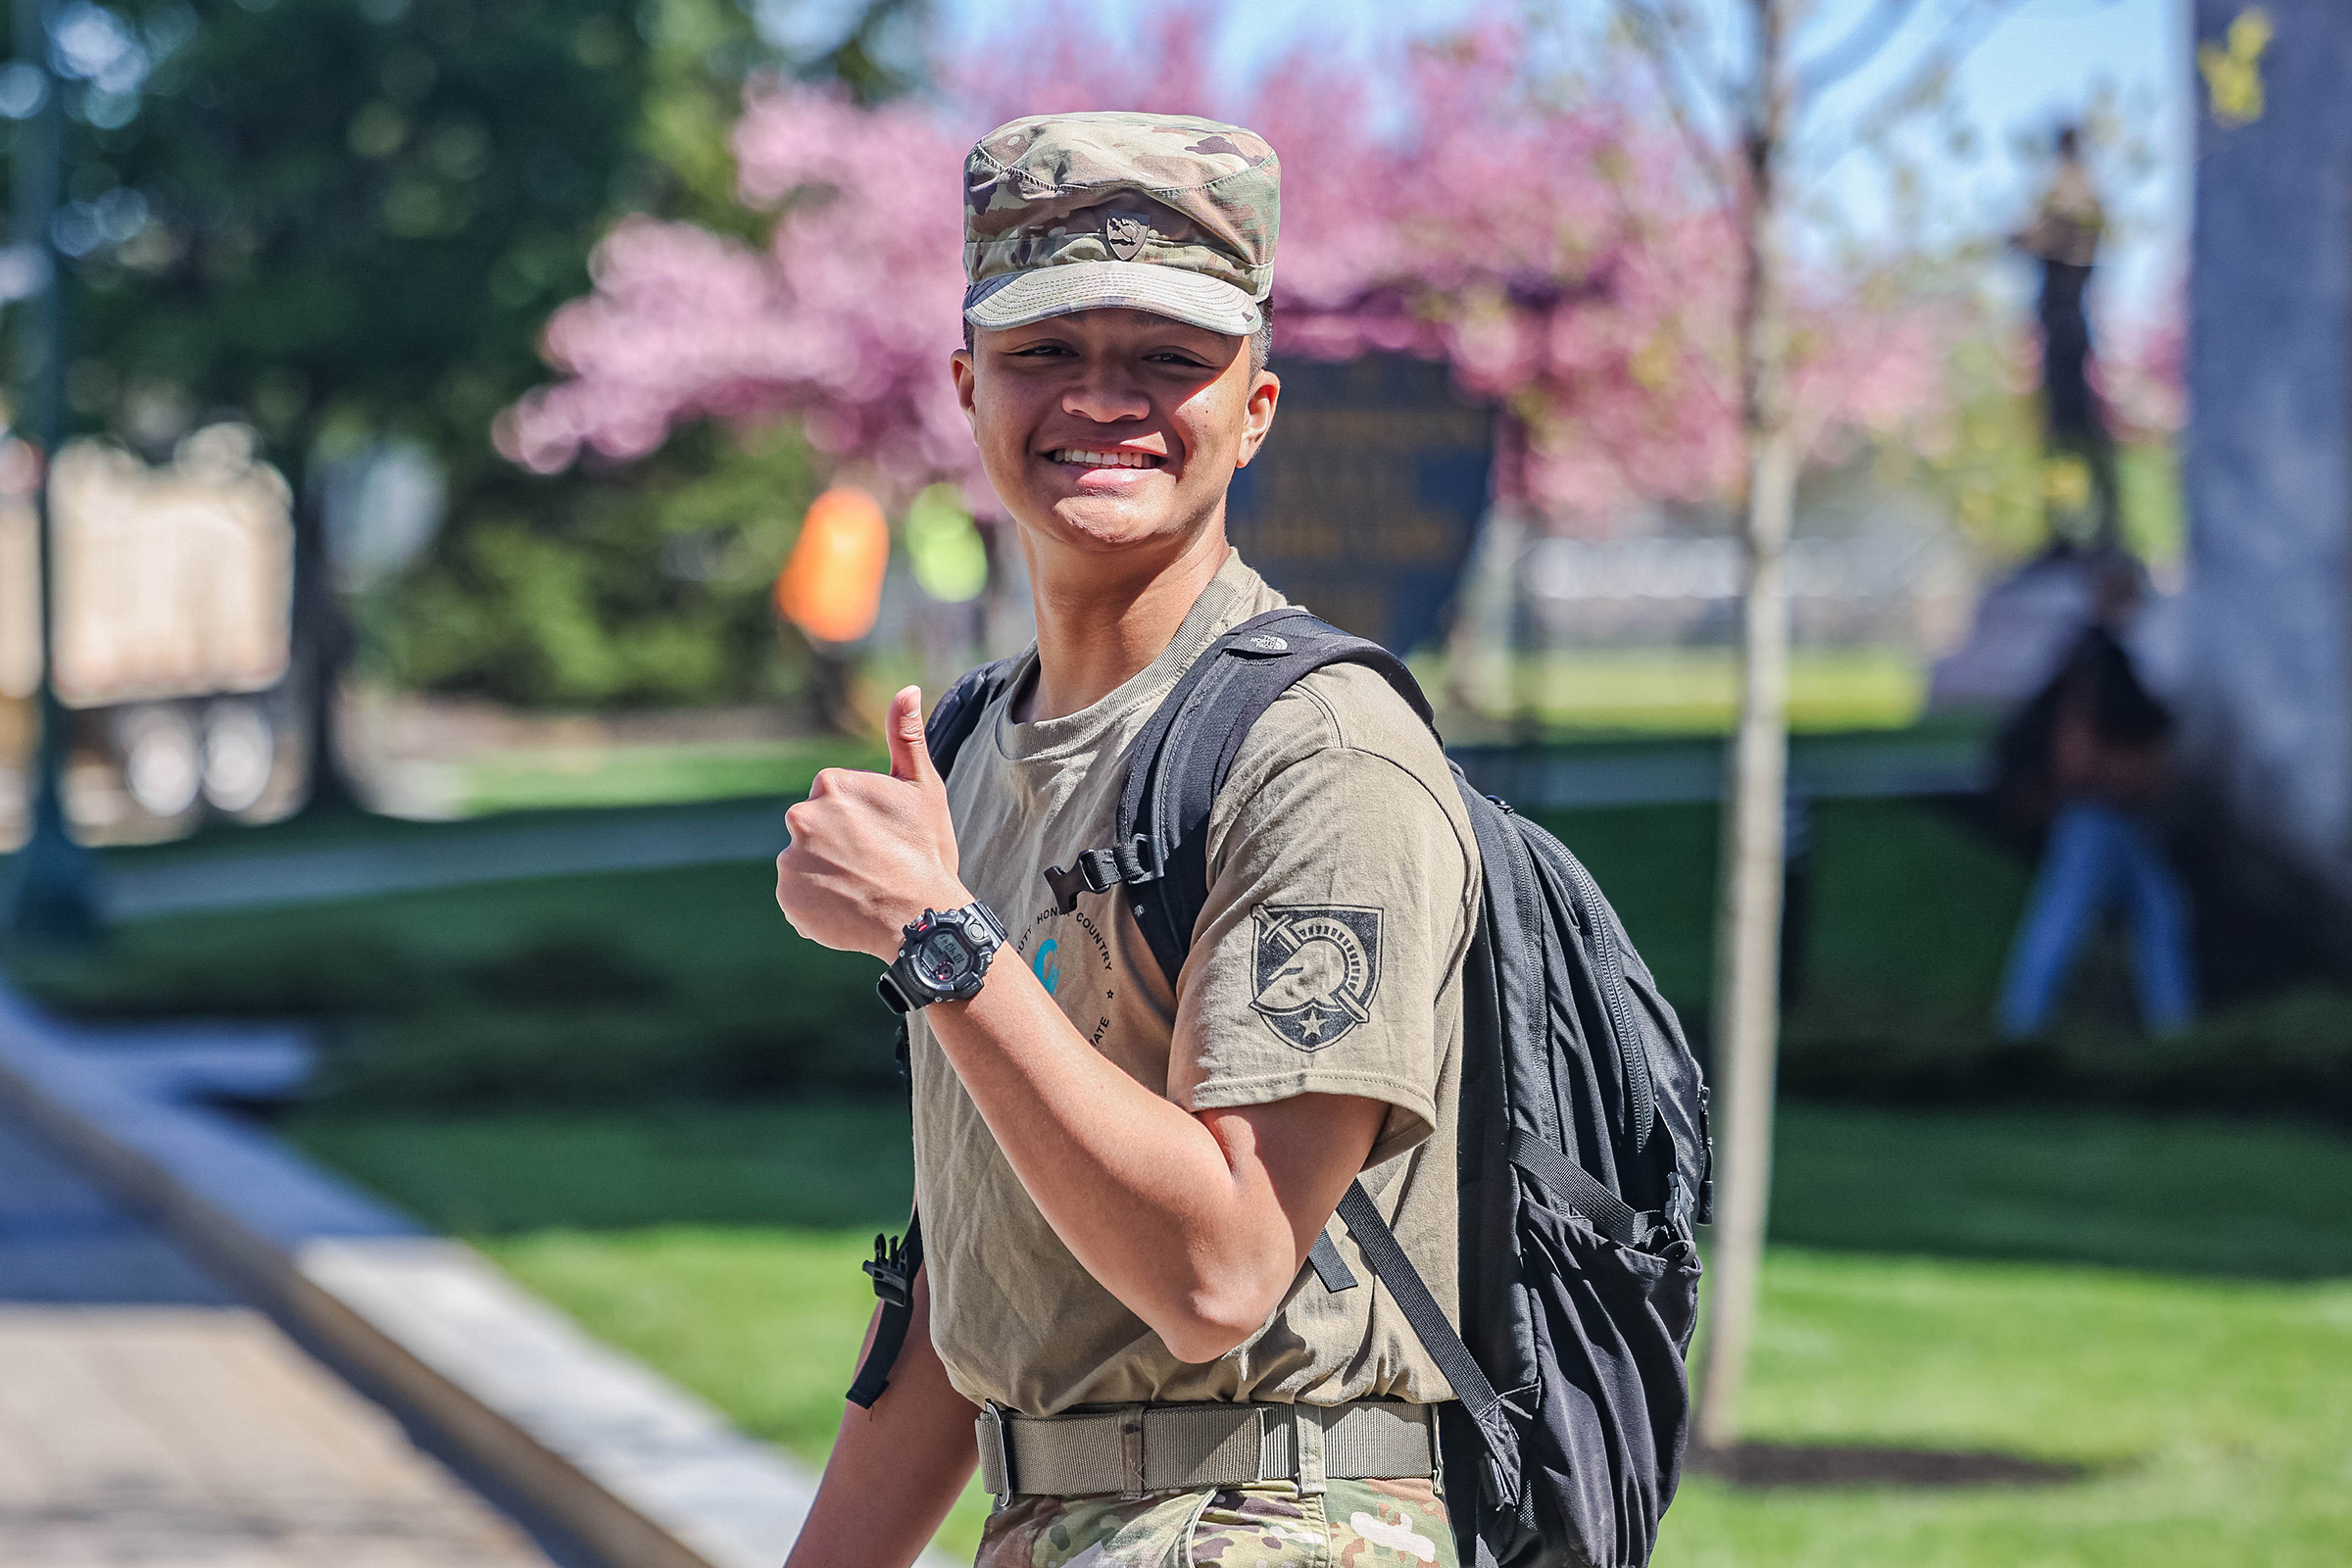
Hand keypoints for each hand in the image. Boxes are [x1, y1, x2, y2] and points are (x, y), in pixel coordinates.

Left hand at [776, 686, 967, 960]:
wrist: (922, 918)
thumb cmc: (926, 851)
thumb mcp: (923, 788)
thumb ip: (906, 736)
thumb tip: (907, 689)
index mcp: (830, 785)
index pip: (835, 801)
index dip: (862, 821)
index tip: (883, 839)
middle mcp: (801, 817)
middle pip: (816, 831)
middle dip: (839, 846)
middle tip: (874, 866)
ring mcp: (791, 860)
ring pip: (806, 863)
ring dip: (828, 875)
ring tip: (863, 889)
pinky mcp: (788, 898)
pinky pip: (799, 897)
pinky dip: (818, 904)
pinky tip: (849, 907)